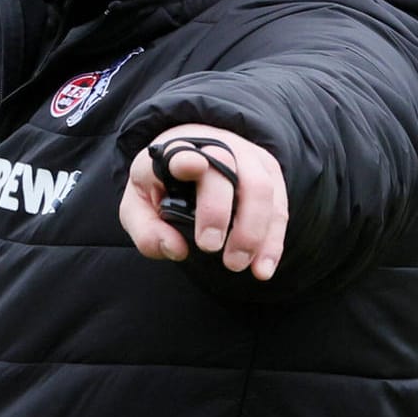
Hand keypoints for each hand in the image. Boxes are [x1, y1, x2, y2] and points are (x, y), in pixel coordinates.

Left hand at [120, 125, 288, 280]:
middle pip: (224, 169)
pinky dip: (272, 241)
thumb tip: (176, 249)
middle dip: (218, 209)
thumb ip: (146, 230)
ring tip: (236, 264)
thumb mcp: (138, 206)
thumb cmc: (162, 186)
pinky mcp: (269, 173)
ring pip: (259, 188)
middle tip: (209, 247)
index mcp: (174, 152)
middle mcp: (214, 148)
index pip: (181, 150)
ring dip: (251, 230)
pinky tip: (262, 269)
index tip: (191, 166)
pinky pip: (278, 207)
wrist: (194, 155)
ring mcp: (247, 158)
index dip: (187, 159)